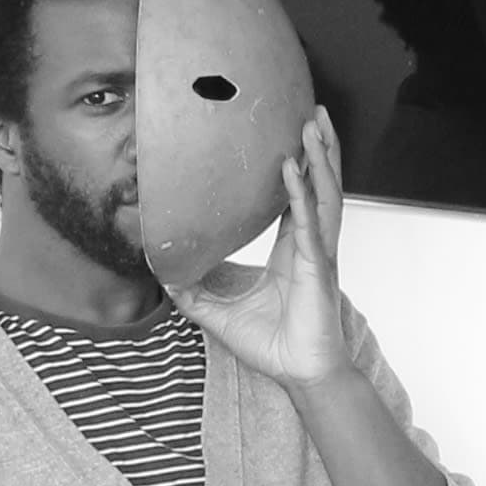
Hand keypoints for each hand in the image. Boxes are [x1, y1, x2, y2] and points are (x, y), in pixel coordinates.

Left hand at [167, 109, 350, 390]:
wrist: (298, 373)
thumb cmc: (273, 345)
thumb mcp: (218, 312)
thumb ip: (191, 291)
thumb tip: (160, 273)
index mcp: (294, 248)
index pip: (298, 197)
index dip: (299, 166)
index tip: (291, 136)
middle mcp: (310, 244)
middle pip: (320, 185)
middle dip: (320, 148)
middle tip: (313, 111)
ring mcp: (317, 253)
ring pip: (324, 194)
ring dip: (319, 157)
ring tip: (312, 124)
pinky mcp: (316, 267)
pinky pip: (308, 223)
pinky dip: (300, 194)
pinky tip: (292, 168)